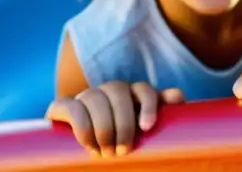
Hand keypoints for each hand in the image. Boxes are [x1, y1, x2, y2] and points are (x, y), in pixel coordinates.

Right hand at [46, 81, 184, 156]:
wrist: (85, 152)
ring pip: (94, 97)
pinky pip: (70, 106)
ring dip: (102, 127)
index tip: (146, 128)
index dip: (148, 105)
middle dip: (122, 122)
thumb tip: (179, 97)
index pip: (143, 89)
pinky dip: (81, 126)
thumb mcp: (143, 130)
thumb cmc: (123, 141)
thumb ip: (162, 112)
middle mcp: (110, 90)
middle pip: (118, 91)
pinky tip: (88, 144)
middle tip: (121, 151)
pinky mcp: (62, 107)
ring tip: (104, 152)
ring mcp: (86, 96)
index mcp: (133, 94)